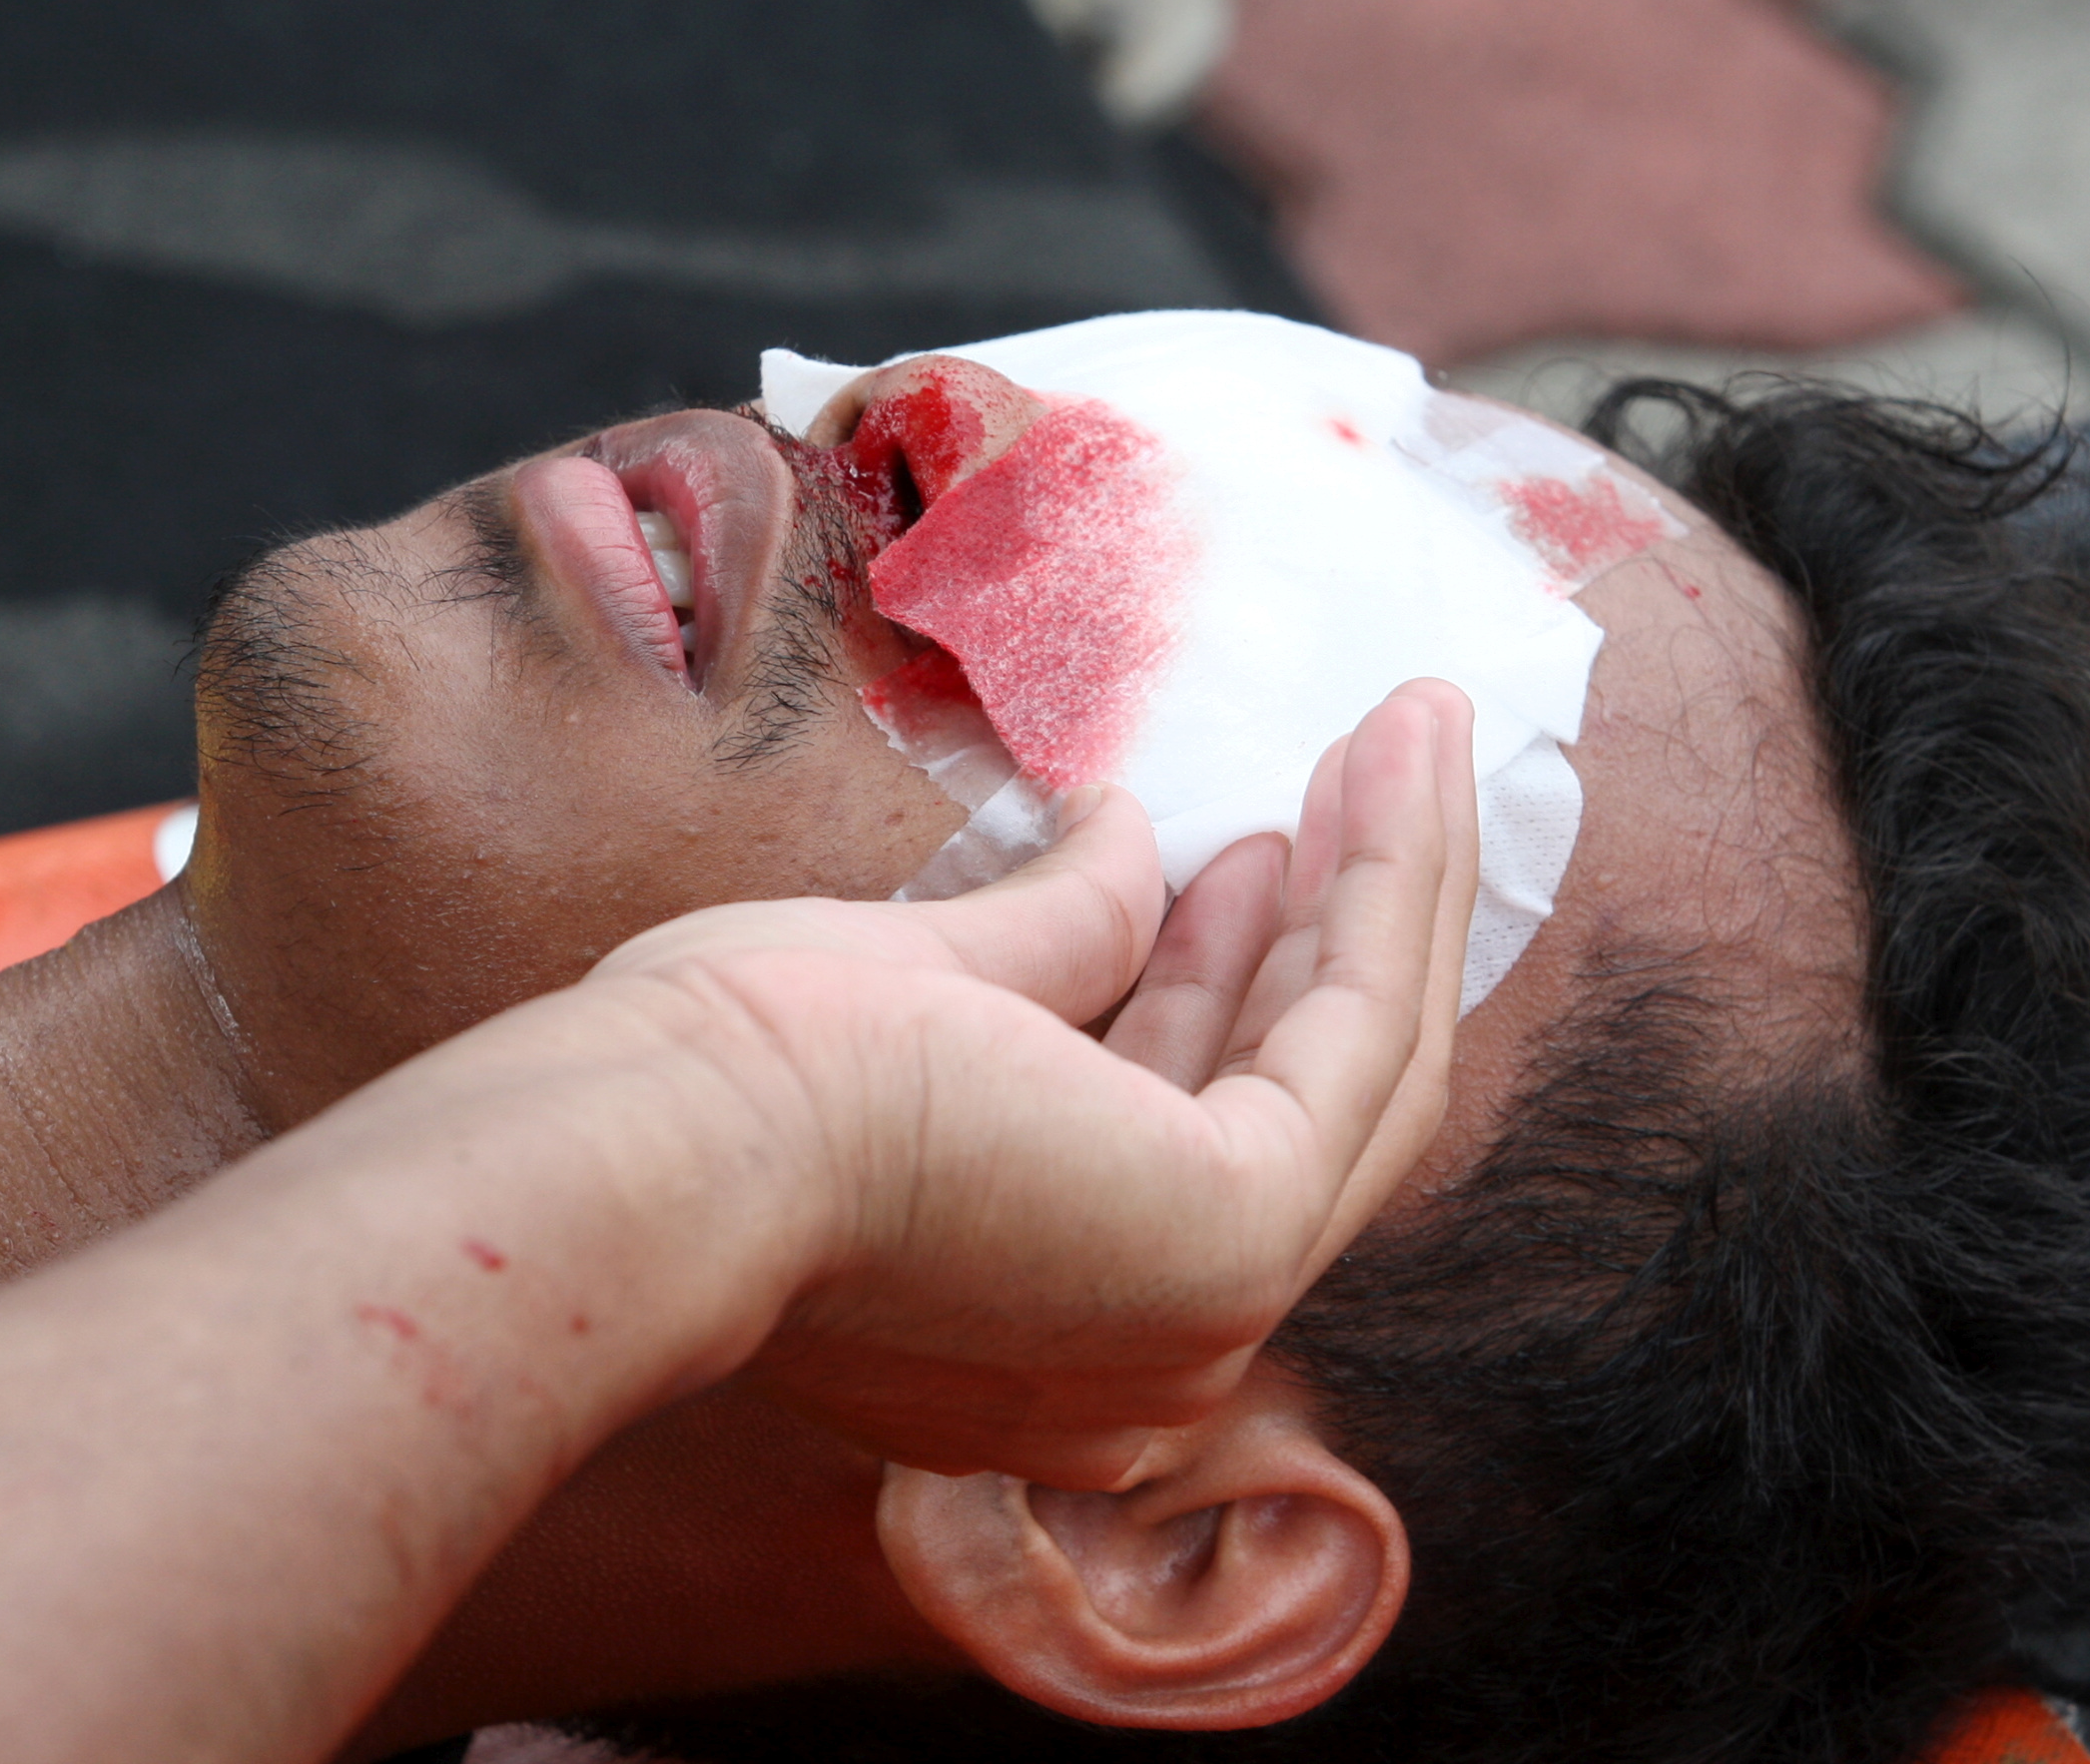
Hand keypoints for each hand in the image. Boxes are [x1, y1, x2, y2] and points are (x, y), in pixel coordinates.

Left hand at [586, 681, 1478, 1489]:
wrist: (673, 1146)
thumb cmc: (726, 1084)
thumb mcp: (918, 993)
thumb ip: (1047, 938)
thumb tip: (1130, 834)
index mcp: (1033, 1322)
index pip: (1172, 1133)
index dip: (1223, 975)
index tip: (1247, 851)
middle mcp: (1140, 1355)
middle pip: (1291, 1109)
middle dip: (1335, 925)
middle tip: (1371, 774)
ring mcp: (1201, 1314)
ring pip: (1353, 1071)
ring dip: (1395, 884)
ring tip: (1417, 733)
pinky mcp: (1240, 1239)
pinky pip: (1359, 1038)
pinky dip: (1391, 891)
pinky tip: (1397, 767)